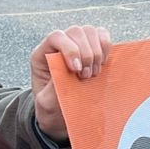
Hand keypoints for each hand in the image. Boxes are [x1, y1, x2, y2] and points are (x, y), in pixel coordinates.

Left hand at [30, 25, 112, 142]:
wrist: (61, 116)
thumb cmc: (51, 109)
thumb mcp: (46, 104)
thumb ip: (52, 88)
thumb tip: (65, 72)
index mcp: (43, 55)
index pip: (56, 37)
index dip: (70, 49)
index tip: (77, 70)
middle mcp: (60, 46)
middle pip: (76, 32)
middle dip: (86, 54)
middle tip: (86, 77)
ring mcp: (77, 45)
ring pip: (90, 31)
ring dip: (96, 52)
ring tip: (93, 73)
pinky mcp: (93, 49)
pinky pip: (103, 36)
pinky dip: (106, 47)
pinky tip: (102, 64)